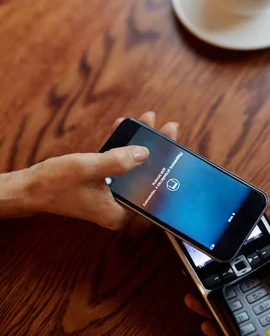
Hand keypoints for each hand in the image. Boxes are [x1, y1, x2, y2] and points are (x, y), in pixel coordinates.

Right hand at [0, 111, 178, 229]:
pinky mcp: (103, 187)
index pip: (152, 188)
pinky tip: (125, 129)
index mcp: (120, 213)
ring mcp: (111, 197)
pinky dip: (122, 149)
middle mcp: (119, 208)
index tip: (174, 142)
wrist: (29, 188)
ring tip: (148, 122)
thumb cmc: (54, 184)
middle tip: (168, 127)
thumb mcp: (88, 169)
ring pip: (133, 169)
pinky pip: (119, 166)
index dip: (165, 164)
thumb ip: (117, 162)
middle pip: (146, 176)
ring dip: (139, 145)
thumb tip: (145, 153)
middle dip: (156, 149)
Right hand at [185, 227, 269, 335]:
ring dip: (210, 306)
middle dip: (212, 283)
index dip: (232, 262)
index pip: (252, 268)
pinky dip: (224, 335)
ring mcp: (268, 321)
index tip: (213, 254)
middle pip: (236, 289)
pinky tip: (209, 326)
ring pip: (234, 312)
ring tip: (193, 298)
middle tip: (193, 275)